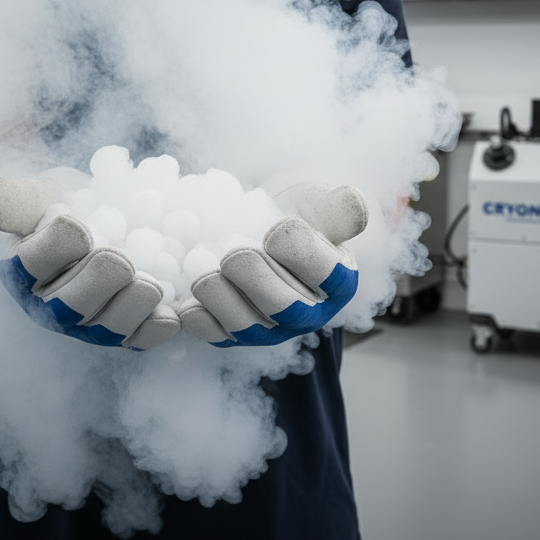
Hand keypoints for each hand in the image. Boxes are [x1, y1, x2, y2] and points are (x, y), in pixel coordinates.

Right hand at [0, 176, 180, 350]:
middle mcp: (50, 305)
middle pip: (69, 307)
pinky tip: (172, 314)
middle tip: (118, 257)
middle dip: (96, 283)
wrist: (91, 218)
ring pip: (106, 329)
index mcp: (22, 270)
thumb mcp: (36, 193)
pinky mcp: (122, 330)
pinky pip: (138, 339)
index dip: (56, 248)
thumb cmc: (59, 205)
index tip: (77, 223)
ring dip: (131, 308)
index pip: (32, 264)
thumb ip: (17, 198)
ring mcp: (87, 323)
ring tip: (149, 284)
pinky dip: (156, 329)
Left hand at [178, 184, 366, 346]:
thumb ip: (337, 206)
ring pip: (247, 327)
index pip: (327, 274)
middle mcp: (307, 313)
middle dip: (257, 282)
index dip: (300, 254)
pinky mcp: (233, 333)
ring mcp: (269, 328)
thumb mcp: (320, 204)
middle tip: (234, 254)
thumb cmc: (297, 215)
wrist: (262, 226)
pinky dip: (198, 322)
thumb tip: (353, 203)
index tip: (276, 229)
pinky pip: (215, 336)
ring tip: (204, 274)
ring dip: (222, 302)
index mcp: (339, 281)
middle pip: (285, 308)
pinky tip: (186, 302)